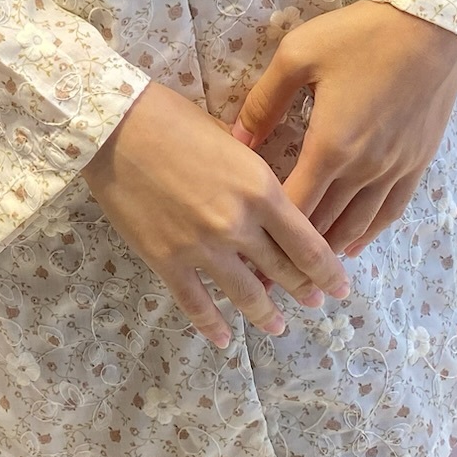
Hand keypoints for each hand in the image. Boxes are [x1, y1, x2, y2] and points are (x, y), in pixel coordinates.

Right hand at [84, 81, 350, 348]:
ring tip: (278, 326)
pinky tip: (223, 338)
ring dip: (266, 314)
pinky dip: (212, 325)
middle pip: (283, 271)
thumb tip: (264, 195)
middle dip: (303, 291)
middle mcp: (239, 225)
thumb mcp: (230, 139)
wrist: (116, 125)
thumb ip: (252, 173)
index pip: (307, 244)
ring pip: (246, 294)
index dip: (327, 272)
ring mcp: (202, 247)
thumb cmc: (173, 118)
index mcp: (261, 190)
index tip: (339, 287)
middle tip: (315, 303)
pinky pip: (195, 303)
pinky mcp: (167, 260)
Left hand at [232, 0, 456, 257]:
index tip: (249, 259)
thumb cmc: (359, 35)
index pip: (295, 208)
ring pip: (357, 225)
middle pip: (325, 225)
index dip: (270, 239)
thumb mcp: (297, 55)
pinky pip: (390, 212)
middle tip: (270, 277)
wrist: (433, 27)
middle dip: (296, 254)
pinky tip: (353, 244)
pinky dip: (368, 233)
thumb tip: (235, 138)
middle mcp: (364, 169)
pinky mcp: (417, 163)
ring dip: (330, 249)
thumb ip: (264, 101)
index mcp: (330, 146)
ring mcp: (395, 169)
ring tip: (305, 270)